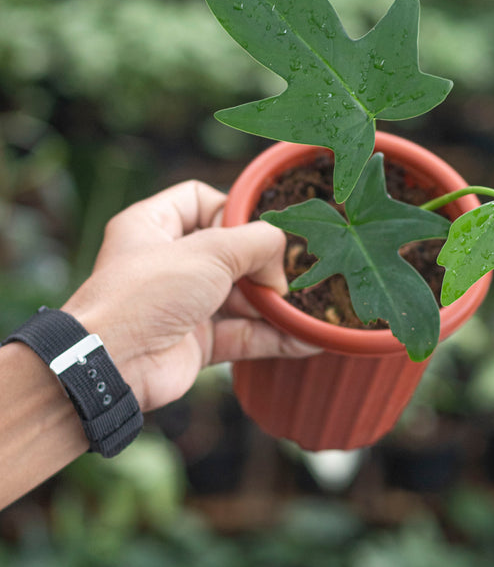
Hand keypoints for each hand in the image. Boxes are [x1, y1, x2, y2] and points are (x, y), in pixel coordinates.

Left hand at [62, 180, 318, 411]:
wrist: (112, 366)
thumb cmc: (147, 294)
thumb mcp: (209, 252)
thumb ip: (257, 243)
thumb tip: (280, 267)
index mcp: (154, 226)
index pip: (201, 199)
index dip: (233, 209)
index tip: (257, 227)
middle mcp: (169, 262)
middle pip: (231, 251)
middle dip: (264, 263)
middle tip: (287, 272)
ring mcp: (184, 303)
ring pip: (241, 295)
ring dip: (275, 302)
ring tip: (308, 304)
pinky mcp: (198, 341)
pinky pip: (245, 334)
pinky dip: (274, 336)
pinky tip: (307, 337)